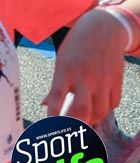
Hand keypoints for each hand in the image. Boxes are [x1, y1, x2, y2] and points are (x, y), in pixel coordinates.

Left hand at [43, 9, 126, 124]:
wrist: (104, 29)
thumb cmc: (77, 45)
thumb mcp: (61, 60)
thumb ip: (56, 84)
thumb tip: (45, 105)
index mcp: (65, 70)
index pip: (56, 98)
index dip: (52, 115)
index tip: (49, 126)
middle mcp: (85, 77)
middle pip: (81, 109)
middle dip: (74, 125)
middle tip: (68, 133)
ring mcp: (103, 81)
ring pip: (99, 111)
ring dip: (91, 121)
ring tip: (83, 124)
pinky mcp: (117, 82)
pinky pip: (113, 103)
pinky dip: (105, 110)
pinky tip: (98, 111)